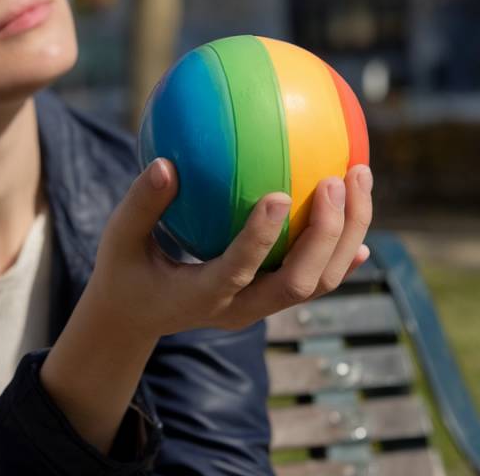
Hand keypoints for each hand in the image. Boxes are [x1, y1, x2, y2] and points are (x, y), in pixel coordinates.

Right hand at [86, 158, 373, 337]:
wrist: (136, 317)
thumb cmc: (126, 271)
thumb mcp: (119, 239)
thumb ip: (141, 205)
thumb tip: (165, 162)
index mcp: (201, 296)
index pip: (237, 270)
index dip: (261, 237)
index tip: (280, 194)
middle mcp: (240, 308)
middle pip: (299, 283)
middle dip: (327, 233)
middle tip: (337, 179)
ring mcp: (260, 307)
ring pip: (319, 282)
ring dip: (347, 235)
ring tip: (358, 178)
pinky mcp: (269, 298)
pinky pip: (316, 278)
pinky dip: (343, 253)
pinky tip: (360, 224)